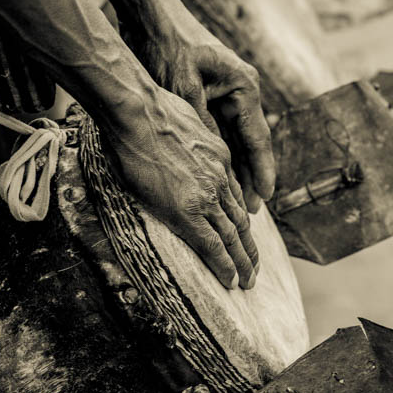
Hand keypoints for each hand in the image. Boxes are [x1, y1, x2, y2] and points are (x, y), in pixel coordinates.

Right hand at [103, 86, 258, 288]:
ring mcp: (207, 195)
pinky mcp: (188, 210)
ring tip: (248, 281)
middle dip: (249, 246)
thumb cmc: (148, 110)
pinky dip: (225, 265)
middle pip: (240, 219)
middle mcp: (220, 178)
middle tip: (254, 267)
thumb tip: (176, 143)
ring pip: (233, 236)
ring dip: (242, 261)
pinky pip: (213, 244)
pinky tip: (231, 280)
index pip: (235, 195)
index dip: (240, 217)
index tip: (244, 232)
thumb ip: (190, 138)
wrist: (139, 112)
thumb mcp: (184, 120)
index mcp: (218, 157)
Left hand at [137, 17, 274, 214]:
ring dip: (236, 167)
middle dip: (250, 176)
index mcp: (245, 86)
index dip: (262, 171)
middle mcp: (243, 89)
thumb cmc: (167, 47)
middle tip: (251, 211)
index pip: (258, 138)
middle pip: (250, 142)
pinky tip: (219, 174)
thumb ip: (200, 125)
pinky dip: (221, 151)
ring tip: (238, 201)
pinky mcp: (213, 91)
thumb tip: (213, 163)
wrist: (151, 15)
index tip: (265, 198)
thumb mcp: (183, 89)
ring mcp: (229, 90)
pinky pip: (221, 128)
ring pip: (235, 137)